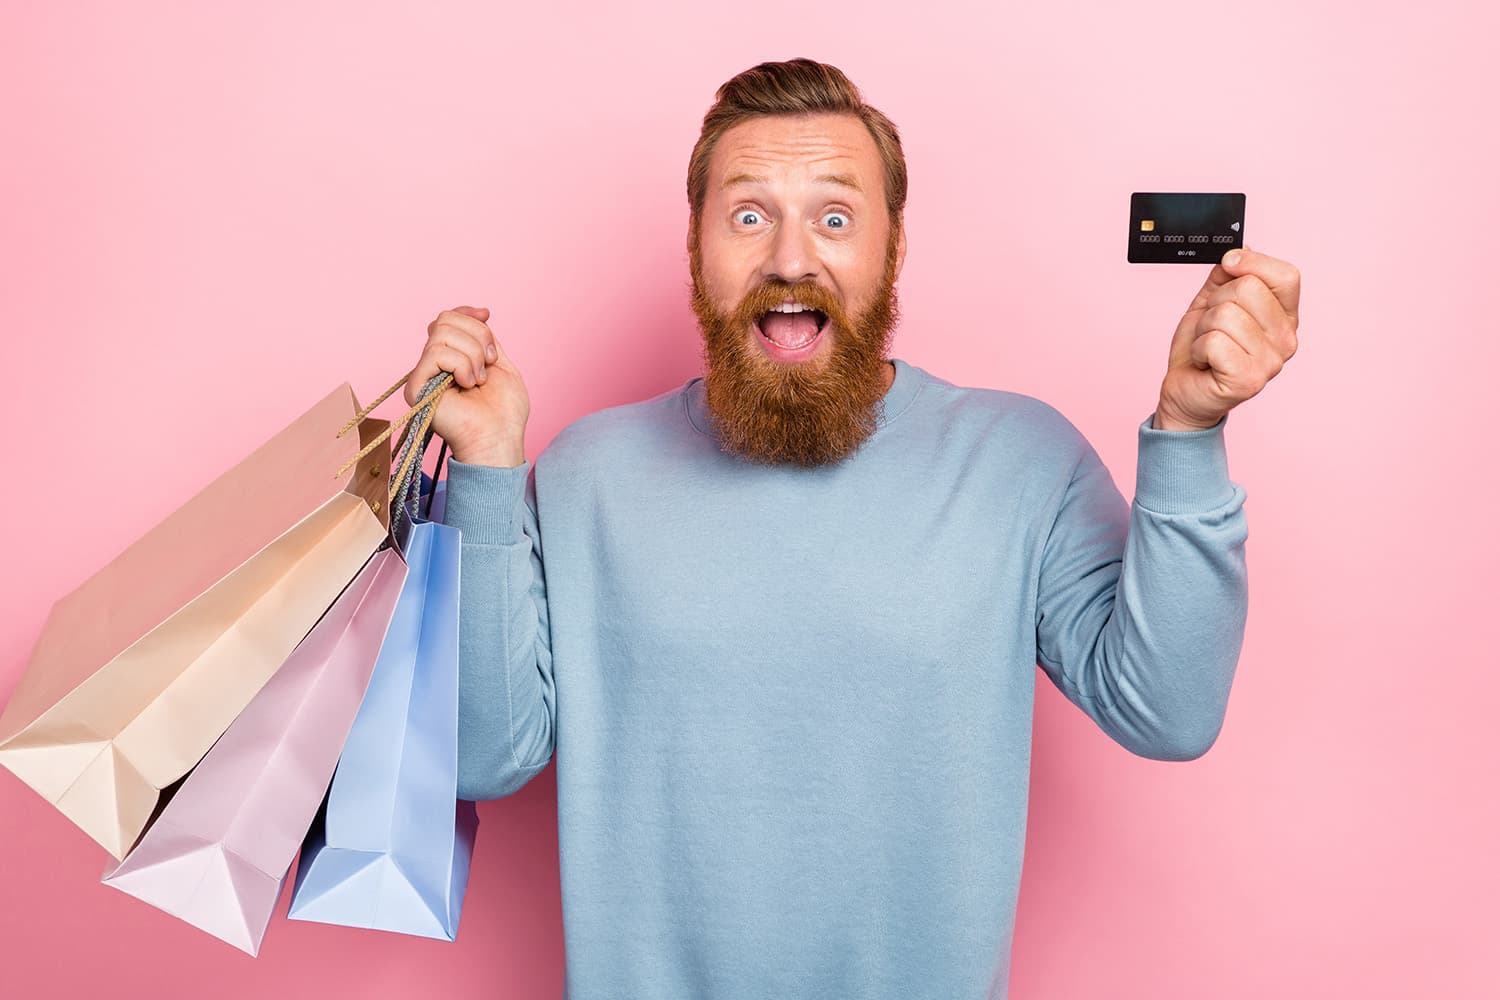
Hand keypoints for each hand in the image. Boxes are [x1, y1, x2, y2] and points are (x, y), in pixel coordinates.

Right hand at [405, 305, 529, 465]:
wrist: (500, 438)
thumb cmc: (504, 411)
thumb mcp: (500, 363)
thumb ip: (484, 338)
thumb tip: (479, 312)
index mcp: (451, 358)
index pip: (448, 318)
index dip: (467, 313)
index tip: (487, 315)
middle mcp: (433, 364)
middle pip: (444, 319)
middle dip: (477, 335)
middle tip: (489, 363)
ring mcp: (423, 375)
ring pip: (441, 333)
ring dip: (472, 354)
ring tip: (478, 379)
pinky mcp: (416, 388)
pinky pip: (436, 354)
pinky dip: (461, 365)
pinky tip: (468, 385)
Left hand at [1155, 246, 1300, 430]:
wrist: (1185, 391)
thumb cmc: (1202, 349)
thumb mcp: (1212, 302)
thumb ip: (1227, 276)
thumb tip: (1240, 251)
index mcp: (1285, 317)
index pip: (1287, 275)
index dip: (1253, 263)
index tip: (1228, 266)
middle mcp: (1286, 340)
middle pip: (1248, 289)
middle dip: (1215, 301)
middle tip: (1211, 326)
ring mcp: (1271, 363)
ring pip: (1226, 314)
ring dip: (1203, 328)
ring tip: (1207, 347)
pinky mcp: (1248, 381)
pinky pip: (1215, 341)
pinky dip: (1199, 348)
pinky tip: (1205, 363)